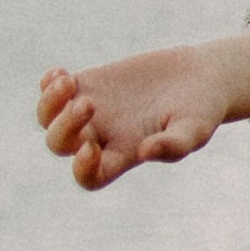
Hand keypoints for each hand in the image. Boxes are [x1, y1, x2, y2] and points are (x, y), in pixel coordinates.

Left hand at [37, 13, 249, 189]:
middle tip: (88, 104)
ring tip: (68, 82)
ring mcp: (91, 111)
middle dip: (66, 126)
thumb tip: (145, 152)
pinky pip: (54, 89)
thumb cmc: (201, 110)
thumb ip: (174, 144)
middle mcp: (101, 136)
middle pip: (61, 144)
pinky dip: (48, 84)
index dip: (81, 168)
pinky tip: (62, 74)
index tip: (91, 147)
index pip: (90, 176)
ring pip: (49, 118)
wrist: (200, 78)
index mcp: (124, 155)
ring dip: (50, 104)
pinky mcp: (90, 84)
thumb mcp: (195, 129)